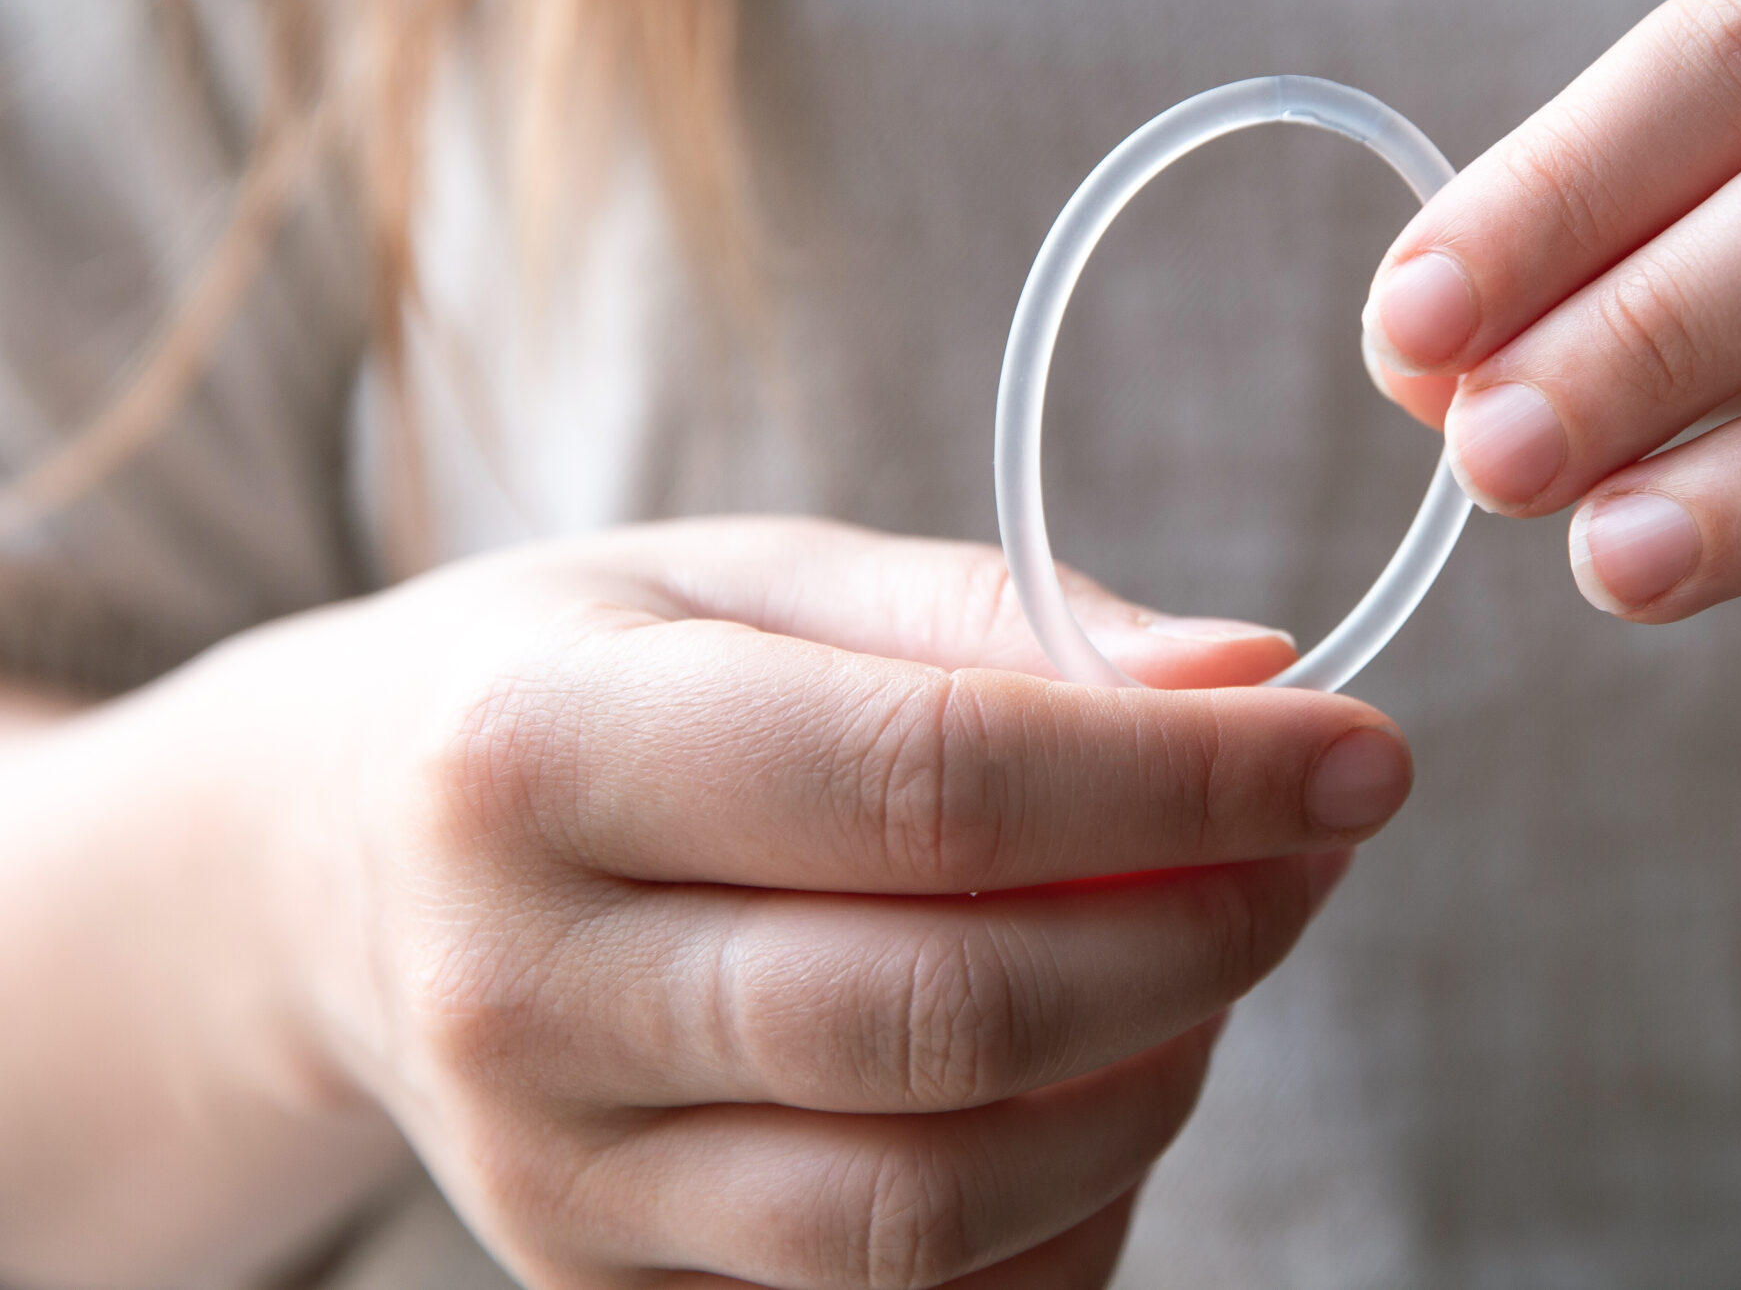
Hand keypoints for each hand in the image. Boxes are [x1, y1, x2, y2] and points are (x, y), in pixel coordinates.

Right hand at [141, 518, 1408, 1287]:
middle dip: (1200, 939)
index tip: (1359, 753)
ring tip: (1205, 953)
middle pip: (948, 1018)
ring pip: (937, 1204)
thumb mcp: (754, 576)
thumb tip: (1249, 673)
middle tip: (1309, 852)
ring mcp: (556, 1178)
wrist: (336, 863)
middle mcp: (523, 987)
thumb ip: (998, 620)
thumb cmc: (587, 678)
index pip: (928, 784)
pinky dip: (1067, 1208)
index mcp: (543, 750)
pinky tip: (1101, 1078)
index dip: (1185, 782)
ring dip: (1151, 1083)